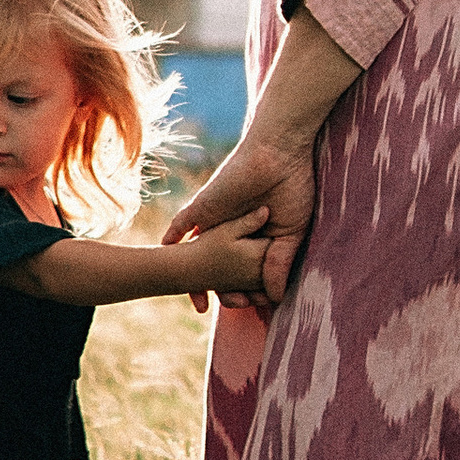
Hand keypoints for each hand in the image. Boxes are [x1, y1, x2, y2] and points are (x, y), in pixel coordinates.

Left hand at [161, 136, 317, 307]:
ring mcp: (215, 220)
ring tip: (196, 300)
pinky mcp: (204, 206)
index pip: (243, 274)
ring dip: (193, 276)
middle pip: (218, 269)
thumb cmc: (293, 189)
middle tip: (229, 306)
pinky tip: (166, 254)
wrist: (282, 154)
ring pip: (196, 253)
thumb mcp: (291, 235)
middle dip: (220, 290)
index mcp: (253, 240)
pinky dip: (172, 239)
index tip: (253, 306)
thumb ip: (280, 264)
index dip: (246, 291)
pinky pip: (181, 225)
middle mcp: (231, 233)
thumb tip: (275, 297)